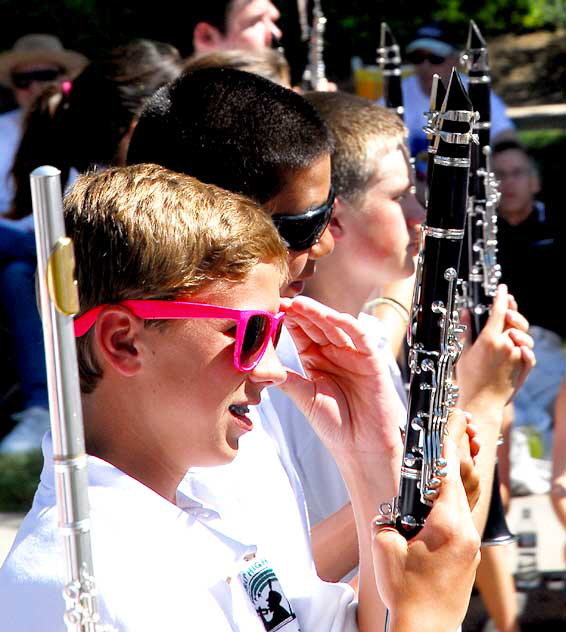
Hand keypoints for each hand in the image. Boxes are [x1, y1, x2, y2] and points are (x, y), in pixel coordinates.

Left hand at [278, 296, 404, 462]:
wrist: (361, 447)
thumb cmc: (334, 424)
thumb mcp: (304, 397)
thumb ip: (286, 379)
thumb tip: (258, 367)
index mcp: (315, 359)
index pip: (301, 333)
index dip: (288, 320)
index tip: (271, 309)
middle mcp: (334, 353)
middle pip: (317, 325)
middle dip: (301, 312)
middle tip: (283, 300)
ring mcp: (353, 354)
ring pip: (336, 326)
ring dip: (320, 314)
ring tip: (301, 305)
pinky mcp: (372, 360)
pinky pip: (361, 337)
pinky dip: (349, 325)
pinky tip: (334, 317)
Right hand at [372, 410, 480, 631]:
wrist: (425, 629)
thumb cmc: (406, 593)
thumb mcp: (386, 548)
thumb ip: (388, 517)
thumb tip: (392, 507)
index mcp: (447, 526)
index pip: (449, 475)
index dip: (449, 445)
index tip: (451, 421)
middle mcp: (465, 532)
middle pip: (461, 483)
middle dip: (454, 455)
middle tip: (451, 428)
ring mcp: (469, 545)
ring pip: (463, 500)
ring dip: (453, 478)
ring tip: (443, 459)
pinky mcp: (467, 555)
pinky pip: (461, 518)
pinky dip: (452, 501)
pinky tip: (439, 499)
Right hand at [457, 284, 534, 407]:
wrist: (482, 401)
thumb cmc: (469, 380)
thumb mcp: (463, 352)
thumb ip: (468, 330)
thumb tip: (467, 313)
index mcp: (489, 339)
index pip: (498, 311)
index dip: (501, 297)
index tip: (502, 289)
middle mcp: (506, 345)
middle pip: (514, 320)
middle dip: (512, 311)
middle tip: (507, 307)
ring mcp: (517, 355)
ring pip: (523, 335)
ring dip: (518, 329)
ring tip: (510, 330)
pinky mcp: (524, 365)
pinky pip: (529, 351)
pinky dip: (524, 346)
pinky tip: (517, 346)